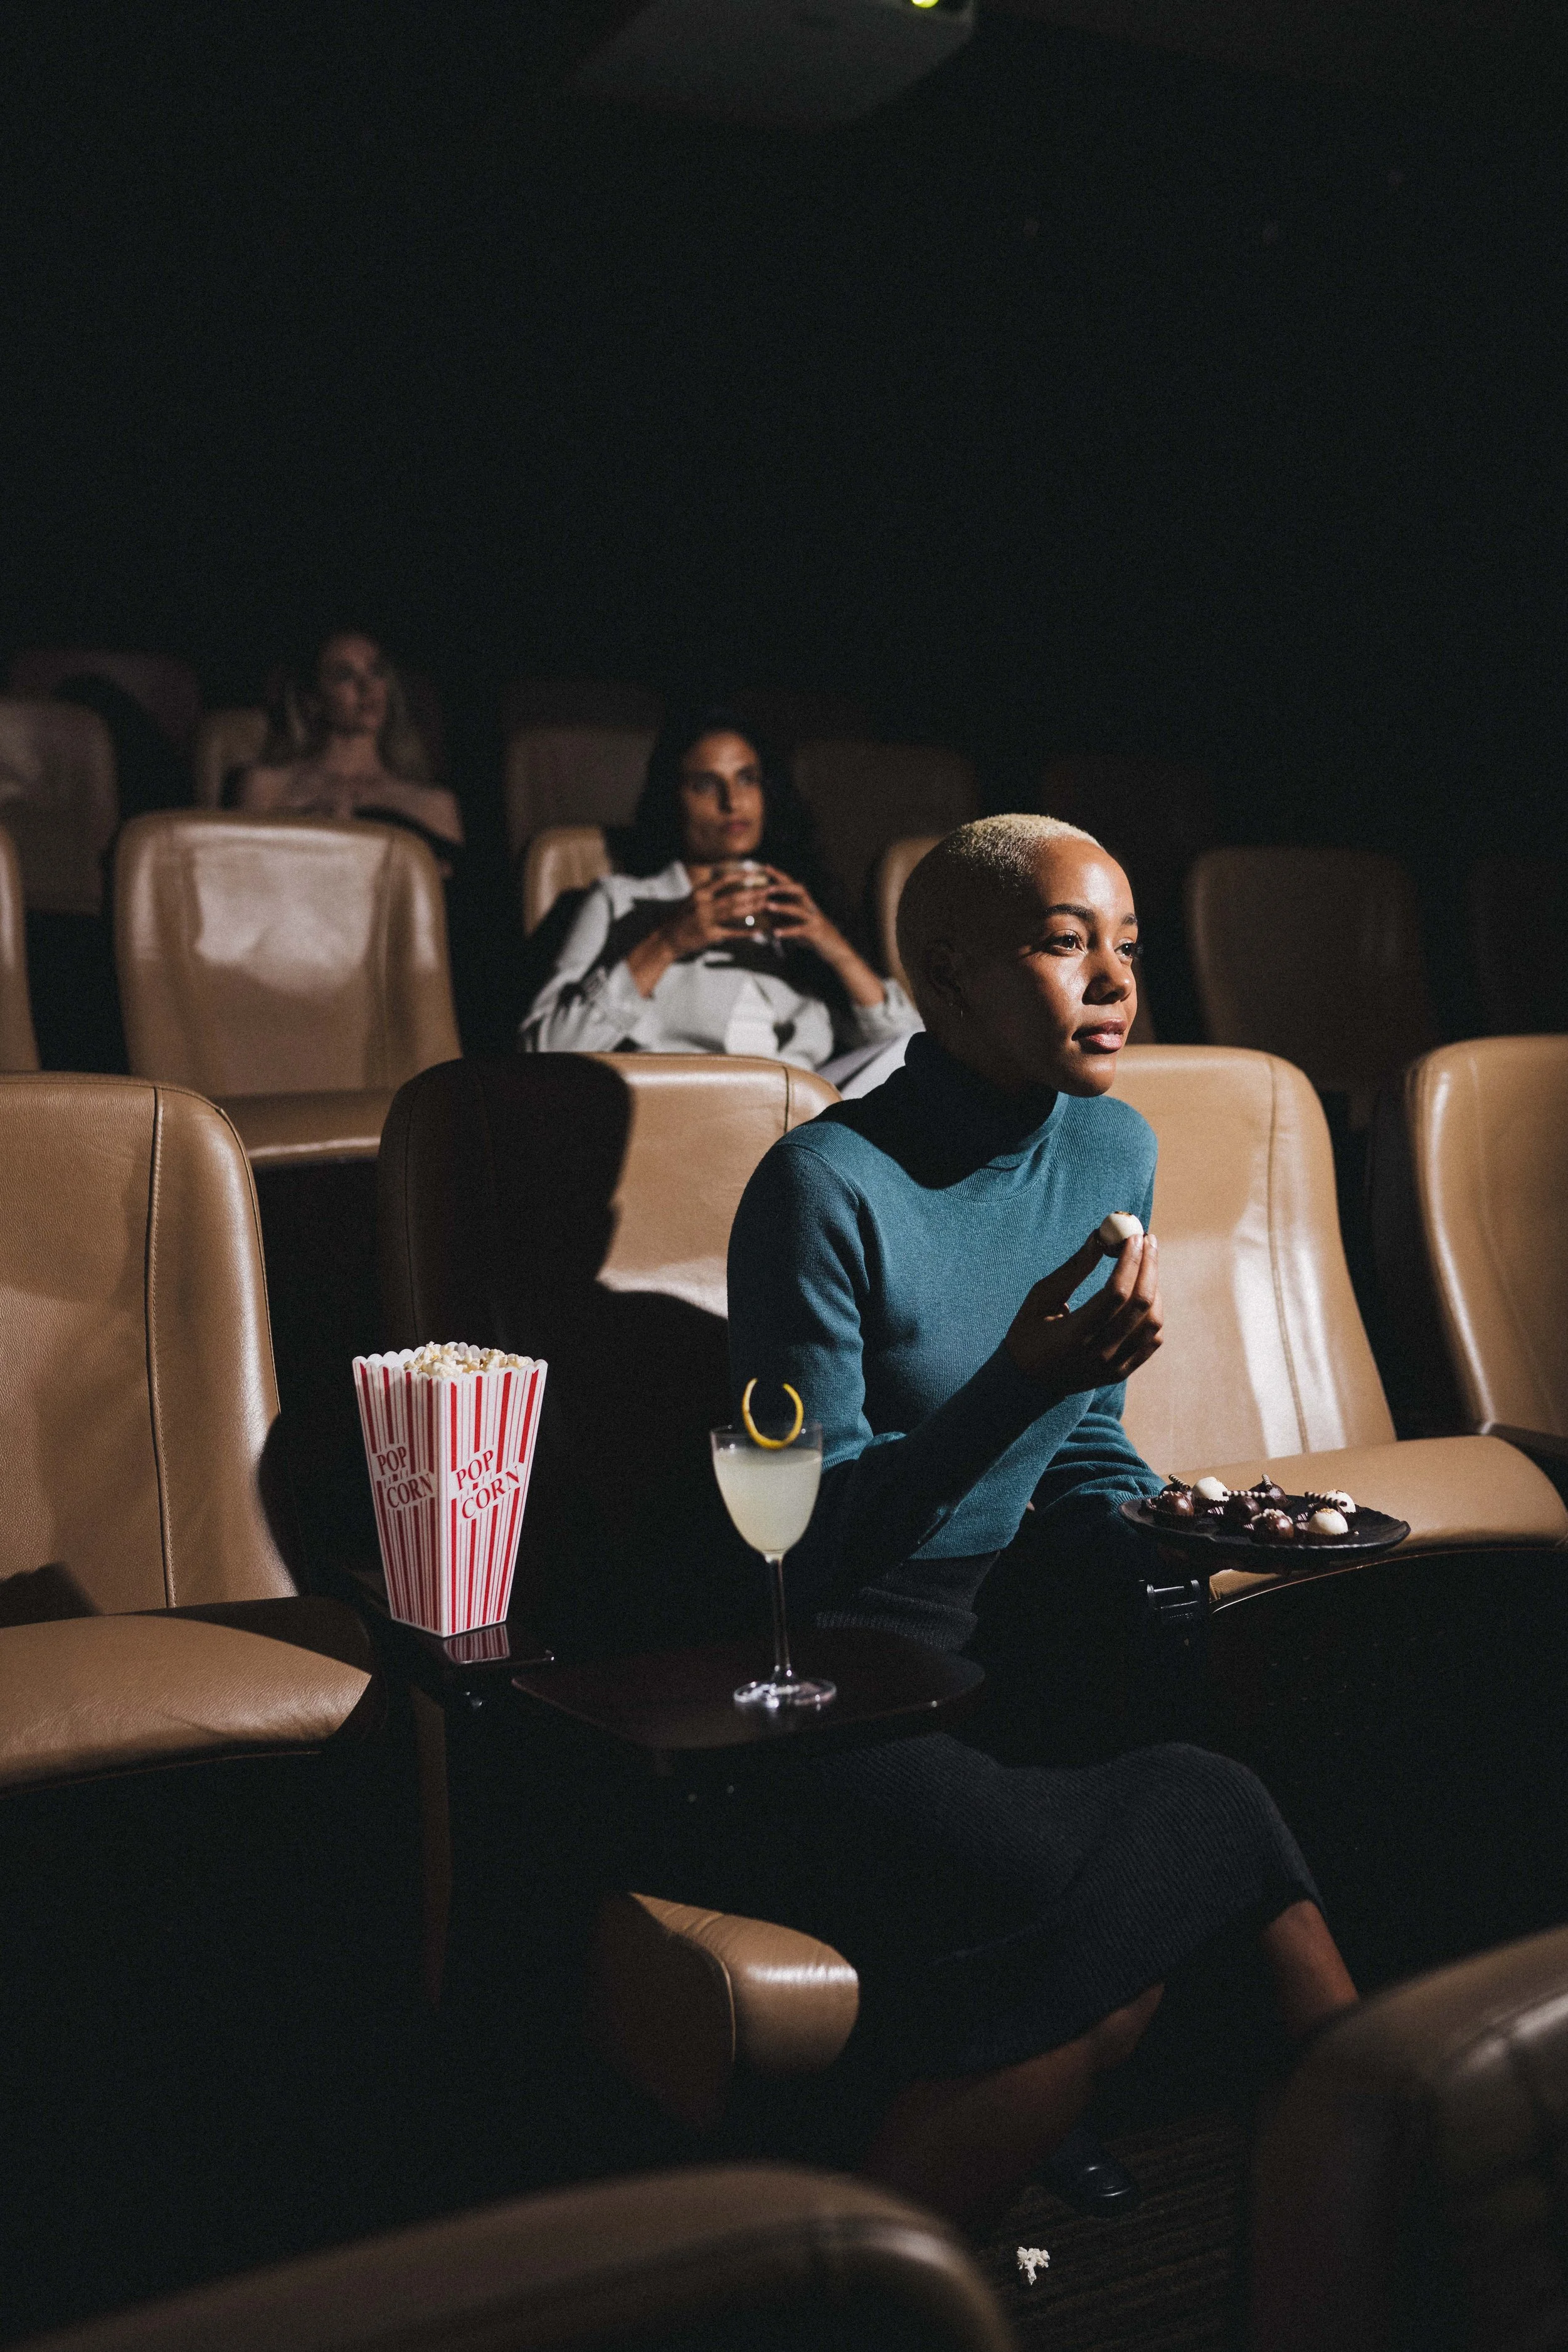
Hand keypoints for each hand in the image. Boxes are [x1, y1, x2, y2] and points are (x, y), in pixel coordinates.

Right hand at [660, 866, 772, 959]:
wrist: (666, 938)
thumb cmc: (679, 919)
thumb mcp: (690, 901)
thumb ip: (707, 894)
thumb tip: (726, 886)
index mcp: (699, 893)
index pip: (723, 880)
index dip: (741, 875)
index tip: (755, 872)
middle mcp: (703, 904)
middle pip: (734, 896)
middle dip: (753, 893)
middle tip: (769, 890)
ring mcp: (707, 920)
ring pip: (735, 912)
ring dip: (753, 908)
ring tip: (767, 904)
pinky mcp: (710, 935)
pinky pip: (732, 932)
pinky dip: (746, 932)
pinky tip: (758, 930)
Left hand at [763, 867, 889, 1008]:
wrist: (835, 949)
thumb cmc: (812, 936)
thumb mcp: (796, 925)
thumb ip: (781, 918)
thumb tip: (763, 913)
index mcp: (805, 903)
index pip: (791, 885)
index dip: (779, 876)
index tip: (766, 867)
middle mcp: (810, 907)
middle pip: (798, 890)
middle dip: (783, 886)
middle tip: (768, 887)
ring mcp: (814, 919)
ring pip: (798, 909)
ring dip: (782, 907)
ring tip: (768, 906)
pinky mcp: (815, 932)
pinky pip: (800, 930)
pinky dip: (788, 931)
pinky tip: (776, 933)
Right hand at [1004, 1229, 1162, 1399]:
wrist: (1026, 1383)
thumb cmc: (1029, 1333)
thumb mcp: (1041, 1298)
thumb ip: (1072, 1269)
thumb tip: (1100, 1237)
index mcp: (1074, 1334)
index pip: (1116, 1293)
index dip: (1130, 1260)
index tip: (1134, 1235)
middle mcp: (1098, 1354)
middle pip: (1140, 1304)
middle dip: (1148, 1265)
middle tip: (1147, 1239)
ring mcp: (1113, 1367)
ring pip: (1152, 1323)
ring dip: (1154, 1288)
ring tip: (1145, 1264)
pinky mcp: (1121, 1373)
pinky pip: (1152, 1341)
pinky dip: (1155, 1313)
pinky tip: (1146, 1294)